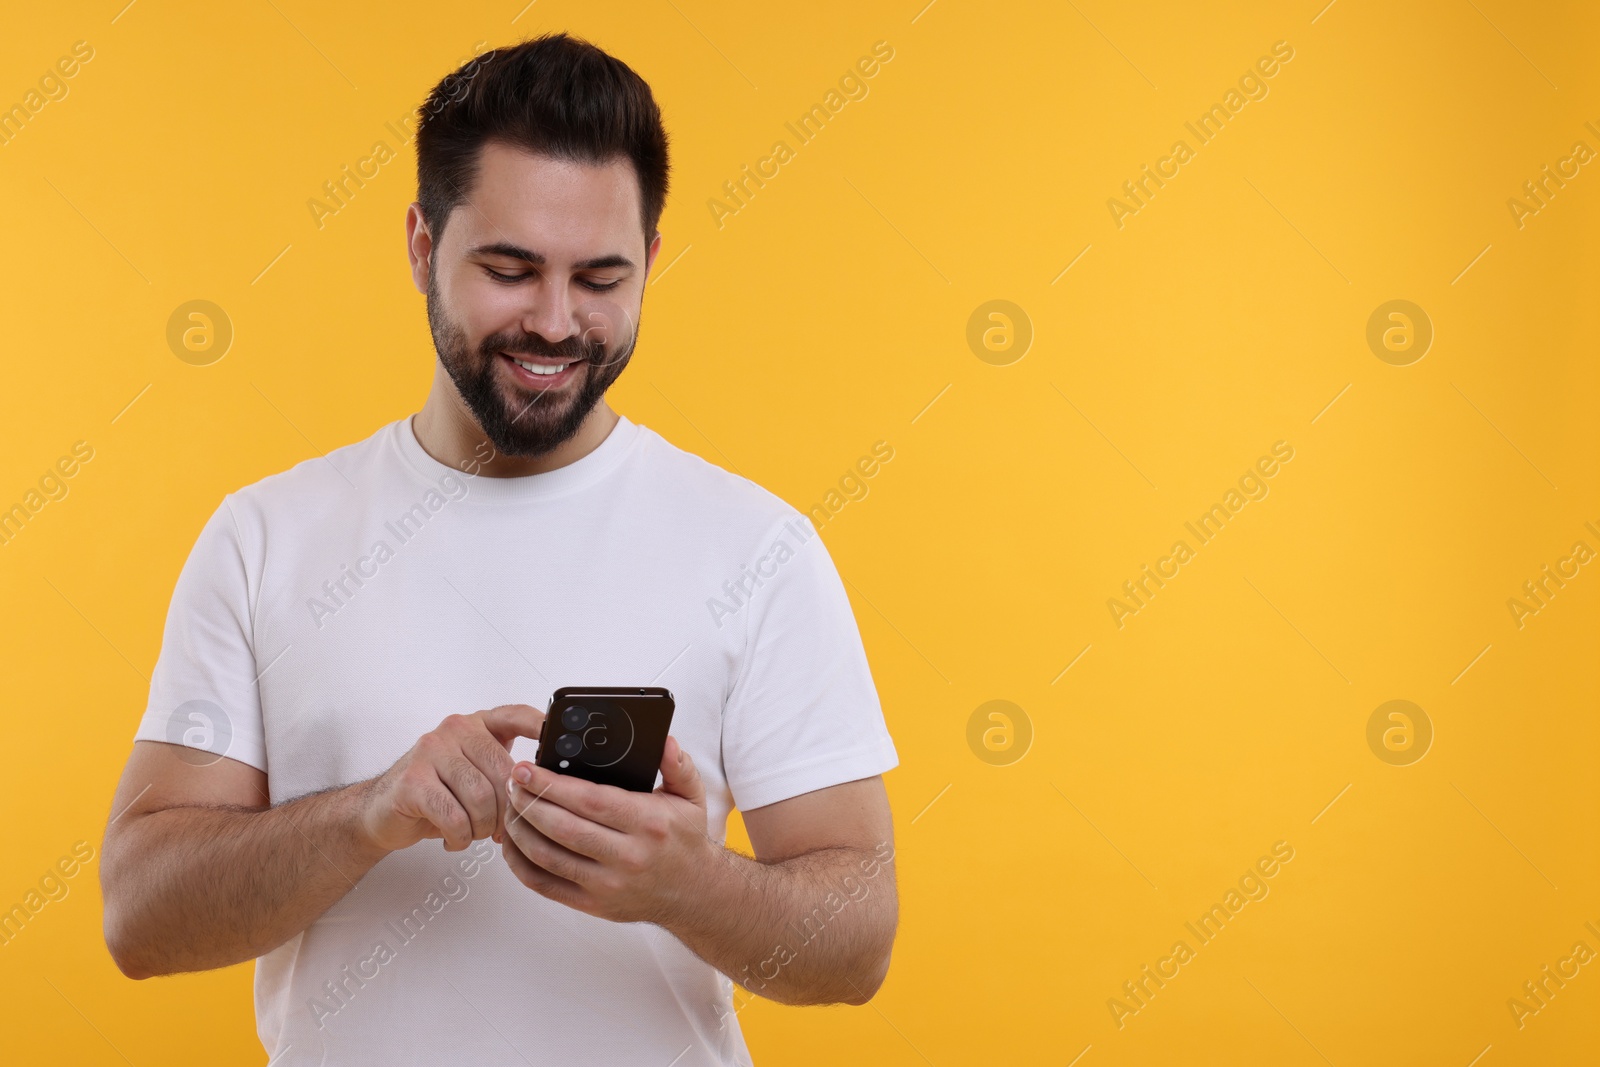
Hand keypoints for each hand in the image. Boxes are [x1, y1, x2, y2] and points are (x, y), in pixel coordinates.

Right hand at [359, 704, 545, 853]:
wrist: (382, 811)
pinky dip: (460, 837)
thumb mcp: (475, 773)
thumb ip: (506, 769)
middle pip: (503, 771)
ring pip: (481, 797)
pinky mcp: (412, 781)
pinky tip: (454, 838)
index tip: (560, 744)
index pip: (515, 715)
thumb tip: (549, 786)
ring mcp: (431, 751)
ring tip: (474, 833)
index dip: (540, 726)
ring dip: (482, 828)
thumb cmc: (437, 794)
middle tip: (501, 830)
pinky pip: (455, 817)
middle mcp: (455, 730)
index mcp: (476, 724)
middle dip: (507, 810)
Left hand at [501, 735, 713, 923]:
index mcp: (648, 823)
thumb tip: (666, 743)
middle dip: (529, 802)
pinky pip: (544, 885)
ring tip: (510, 806)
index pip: (590, 800)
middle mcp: (627, 856)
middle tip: (512, 782)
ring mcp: (607, 885)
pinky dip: (521, 864)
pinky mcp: (592, 904)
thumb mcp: (691, 797)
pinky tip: (514, 843)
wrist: (694, 893)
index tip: (528, 769)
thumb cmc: (684, 842)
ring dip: (520, 830)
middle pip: (562, 827)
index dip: (552, 784)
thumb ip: (678, 766)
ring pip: (547, 856)